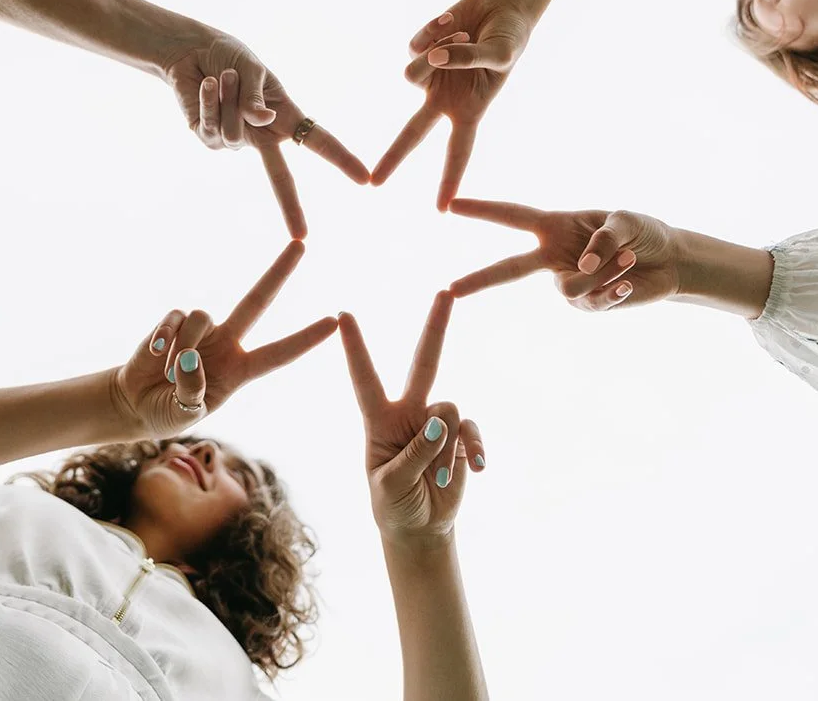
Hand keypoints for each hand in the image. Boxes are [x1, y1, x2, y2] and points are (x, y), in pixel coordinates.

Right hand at [112, 240, 338, 437]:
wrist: (134, 404)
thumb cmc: (169, 413)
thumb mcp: (185, 414)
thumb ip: (191, 391)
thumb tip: (191, 357)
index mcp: (242, 370)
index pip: (280, 352)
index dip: (306, 338)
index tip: (334, 322)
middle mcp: (227, 343)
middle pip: (258, 300)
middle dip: (280, 272)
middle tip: (302, 244)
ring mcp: (202, 330)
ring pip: (204, 316)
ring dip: (184, 349)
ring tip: (168, 375)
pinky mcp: (173, 322)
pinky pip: (176, 317)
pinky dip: (165, 337)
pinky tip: (156, 355)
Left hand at [161, 28, 368, 237]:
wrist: (193, 51)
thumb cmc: (230, 56)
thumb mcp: (253, 69)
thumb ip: (258, 97)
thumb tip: (260, 121)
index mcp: (285, 118)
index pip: (320, 142)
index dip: (342, 160)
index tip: (365, 179)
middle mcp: (262, 136)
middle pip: (281, 177)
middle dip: (291, 207)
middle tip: (302, 236)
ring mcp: (234, 141)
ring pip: (235, 133)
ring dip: (230, 96)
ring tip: (224, 76)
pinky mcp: (208, 138)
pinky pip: (212, 127)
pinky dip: (210, 100)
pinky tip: (207, 84)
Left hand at [339, 293, 484, 548]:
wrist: (420, 527)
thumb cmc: (392, 503)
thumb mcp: (392, 484)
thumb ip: (416, 453)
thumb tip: (443, 419)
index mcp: (378, 420)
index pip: (364, 378)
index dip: (355, 347)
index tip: (342, 314)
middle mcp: (409, 412)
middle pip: (424, 362)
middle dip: (436, 326)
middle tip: (446, 290)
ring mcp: (437, 423)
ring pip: (451, 412)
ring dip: (447, 449)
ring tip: (437, 479)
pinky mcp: (461, 437)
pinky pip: (472, 431)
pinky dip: (474, 449)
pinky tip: (476, 469)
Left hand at [371, 0, 533, 210]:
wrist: (501, 7)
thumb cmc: (509, 38)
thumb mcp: (500, 53)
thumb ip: (469, 58)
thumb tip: (434, 57)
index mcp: (469, 110)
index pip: (458, 152)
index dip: (450, 180)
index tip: (442, 208)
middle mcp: (444, 99)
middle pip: (413, 133)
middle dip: (395, 156)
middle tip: (375, 182)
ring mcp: (430, 76)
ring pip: (411, 75)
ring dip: (438, 52)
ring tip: (463, 34)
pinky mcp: (420, 51)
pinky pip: (415, 46)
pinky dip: (435, 31)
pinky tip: (452, 21)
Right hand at [447, 200, 679, 310]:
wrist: (670, 262)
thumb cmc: (643, 232)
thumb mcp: (625, 220)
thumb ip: (602, 238)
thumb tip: (581, 268)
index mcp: (555, 226)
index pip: (512, 217)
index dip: (481, 210)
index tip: (450, 205)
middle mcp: (554, 256)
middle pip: (509, 269)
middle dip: (479, 279)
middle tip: (451, 290)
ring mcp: (569, 282)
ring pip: (569, 285)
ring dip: (603, 271)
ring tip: (628, 259)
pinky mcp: (588, 304)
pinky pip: (591, 301)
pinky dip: (611, 289)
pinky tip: (627, 283)